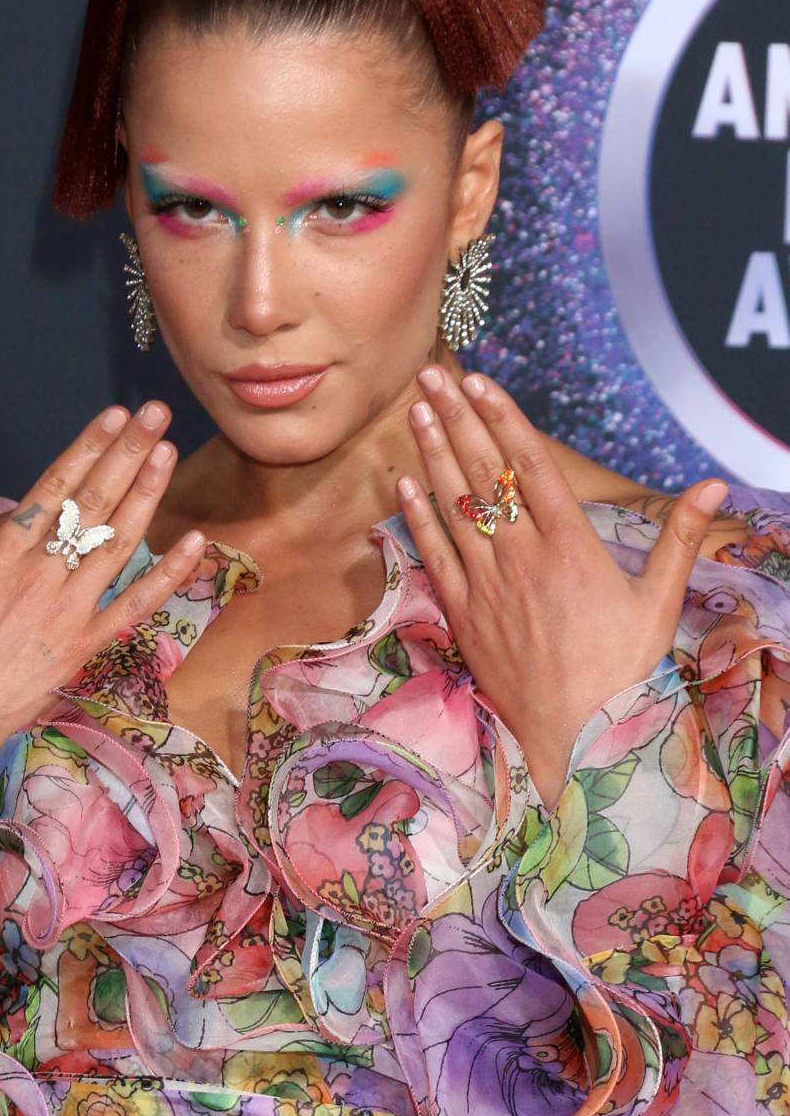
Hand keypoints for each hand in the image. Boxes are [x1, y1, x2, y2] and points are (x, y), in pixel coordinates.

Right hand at [0, 401, 204, 779]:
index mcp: (1, 553)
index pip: (53, 487)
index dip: (86, 447)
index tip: (113, 416)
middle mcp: (40, 572)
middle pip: (92, 502)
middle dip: (127, 453)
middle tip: (155, 414)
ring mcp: (68, 608)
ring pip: (116, 542)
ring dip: (145, 495)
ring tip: (167, 452)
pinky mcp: (86, 644)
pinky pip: (135, 605)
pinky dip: (167, 575)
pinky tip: (193, 543)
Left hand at [397, 366, 727, 808]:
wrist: (583, 739)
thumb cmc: (628, 670)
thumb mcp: (660, 601)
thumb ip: (680, 537)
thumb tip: (712, 486)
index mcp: (572, 546)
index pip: (529, 465)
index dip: (502, 418)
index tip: (479, 381)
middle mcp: (524, 557)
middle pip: (483, 473)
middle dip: (457, 418)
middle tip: (433, 376)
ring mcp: (489, 585)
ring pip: (453, 506)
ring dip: (431, 454)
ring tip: (417, 410)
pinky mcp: (465, 615)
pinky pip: (435, 556)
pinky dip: (417, 517)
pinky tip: (402, 482)